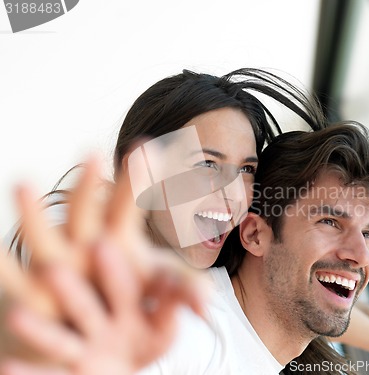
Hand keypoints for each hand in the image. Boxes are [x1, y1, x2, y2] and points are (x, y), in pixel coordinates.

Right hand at [0, 156, 206, 372]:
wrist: (97, 321)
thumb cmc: (131, 293)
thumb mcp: (161, 291)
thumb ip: (183, 291)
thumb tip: (206, 307)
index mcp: (117, 236)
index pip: (127, 203)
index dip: (137, 178)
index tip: (147, 145)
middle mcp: (84, 242)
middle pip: (86, 211)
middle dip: (88, 185)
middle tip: (94, 153)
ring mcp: (57, 264)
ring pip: (44, 236)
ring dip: (34, 213)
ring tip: (23, 183)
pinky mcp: (34, 294)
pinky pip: (15, 280)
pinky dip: (3, 268)